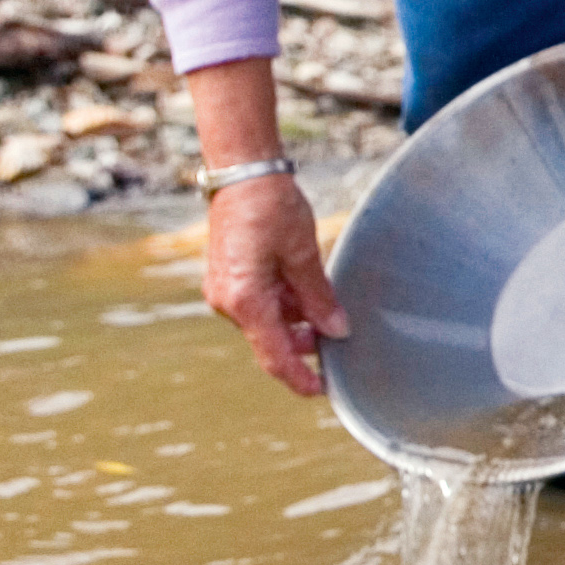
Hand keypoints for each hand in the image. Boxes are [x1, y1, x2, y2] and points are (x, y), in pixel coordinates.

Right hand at [204, 171, 348, 396]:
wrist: (243, 174)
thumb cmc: (272, 208)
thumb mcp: (303, 254)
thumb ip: (319, 297)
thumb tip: (337, 331)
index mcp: (244, 300)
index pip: (275, 356)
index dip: (300, 378)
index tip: (325, 391)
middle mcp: (227, 302)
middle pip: (272, 340)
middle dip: (305, 342)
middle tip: (339, 334)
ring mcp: (224, 291)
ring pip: (268, 321)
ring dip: (297, 319)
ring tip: (326, 302)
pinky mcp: (228, 279)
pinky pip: (260, 303)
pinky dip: (284, 303)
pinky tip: (306, 287)